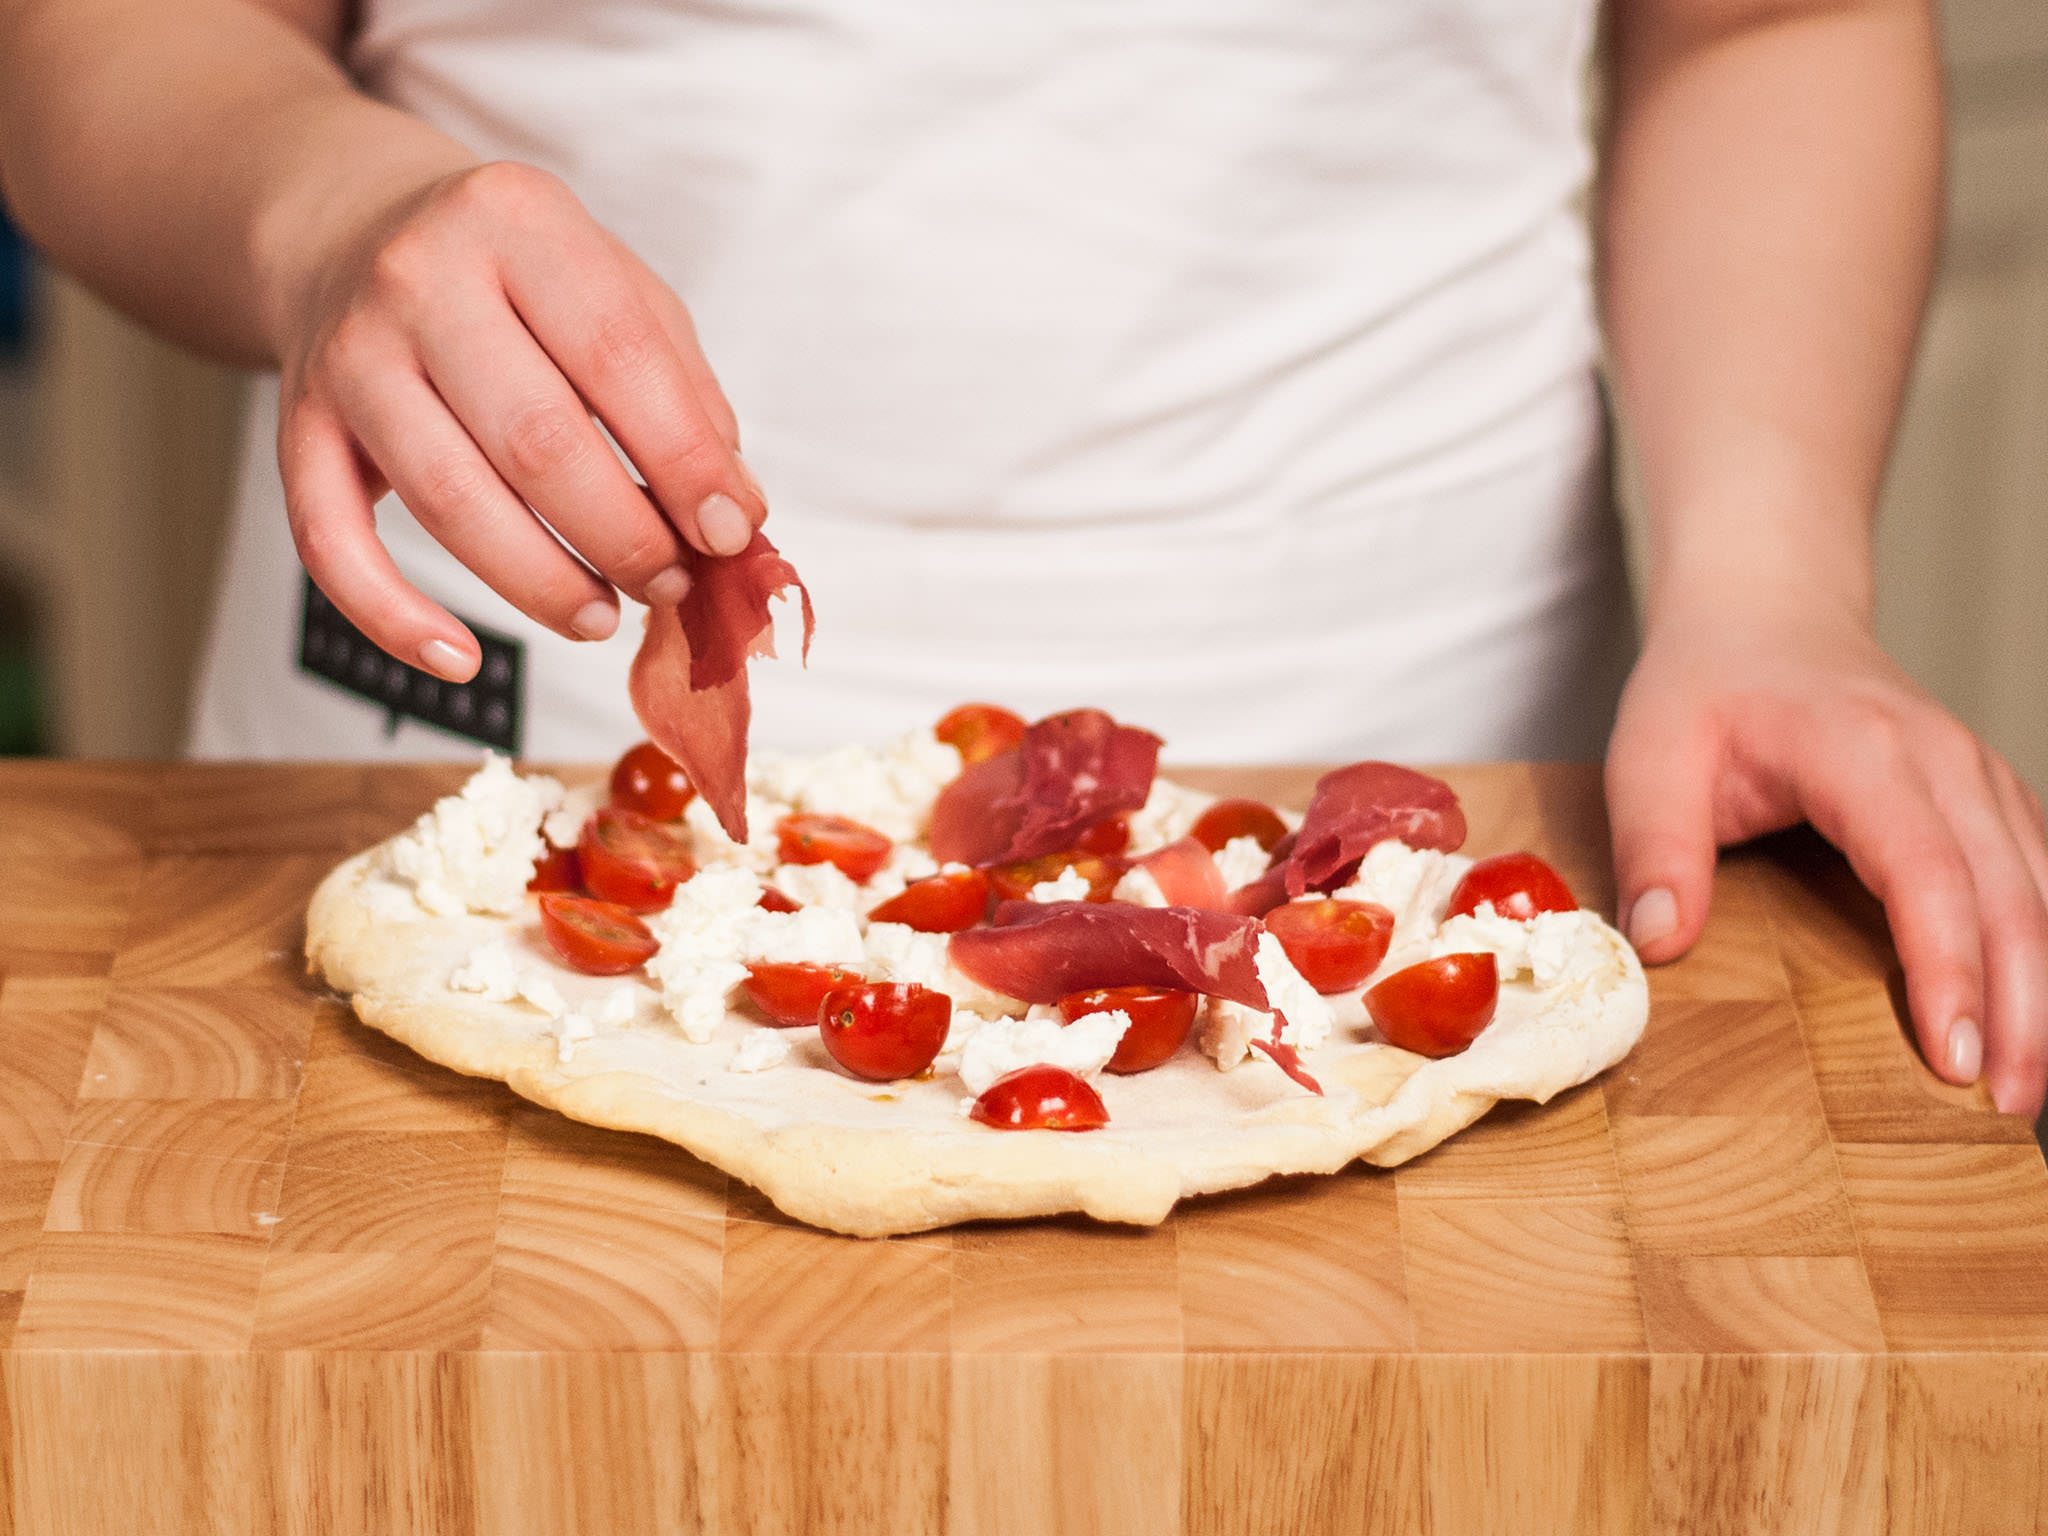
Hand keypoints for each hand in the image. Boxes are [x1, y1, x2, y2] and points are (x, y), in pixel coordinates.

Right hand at [269, 159, 762, 679]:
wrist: (349, 226)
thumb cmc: (515, 278)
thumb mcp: (615, 289)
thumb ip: (684, 394)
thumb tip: (735, 516)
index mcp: (518, 222)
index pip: (617, 356)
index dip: (684, 460)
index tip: (730, 534)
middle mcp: (419, 278)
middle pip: (536, 440)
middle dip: (623, 534)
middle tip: (671, 584)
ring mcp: (348, 354)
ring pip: (449, 501)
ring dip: (542, 583)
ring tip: (604, 616)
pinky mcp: (296, 425)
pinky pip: (332, 544)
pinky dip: (396, 619)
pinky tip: (464, 660)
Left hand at [1605, 590, 2047, 1116]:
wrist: (1763, 609)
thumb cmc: (1706, 685)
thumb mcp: (1649, 755)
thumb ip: (1654, 848)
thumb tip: (1658, 945)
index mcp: (1861, 751)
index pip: (1926, 871)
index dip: (1947, 967)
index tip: (1953, 1055)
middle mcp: (1943, 762)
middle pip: (2010, 896)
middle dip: (2018, 1008)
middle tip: (2004, 1103)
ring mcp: (1978, 777)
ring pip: (2041, 891)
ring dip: (2042, 992)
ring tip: (2022, 1088)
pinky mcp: (1988, 797)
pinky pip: (2038, 876)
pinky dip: (2042, 949)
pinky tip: (2032, 1014)